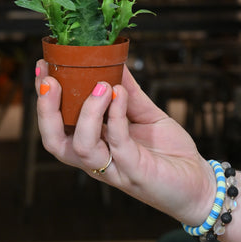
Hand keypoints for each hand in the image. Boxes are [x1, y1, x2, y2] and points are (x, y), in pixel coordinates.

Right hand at [36, 61, 215, 226]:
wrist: (198, 182)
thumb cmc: (168, 151)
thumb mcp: (146, 112)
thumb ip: (128, 91)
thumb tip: (114, 59)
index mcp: (93, 142)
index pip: (56, 124)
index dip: (44, 98)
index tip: (41, 67)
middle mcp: (96, 158)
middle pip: (54, 141)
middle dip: (46, 109)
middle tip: (51, 80)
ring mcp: (113, 168)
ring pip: (81, 145)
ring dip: (86, 111)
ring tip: (100, 84)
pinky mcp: (135, 172)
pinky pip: (118, 143)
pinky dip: (115, 115)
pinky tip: (119, 93)